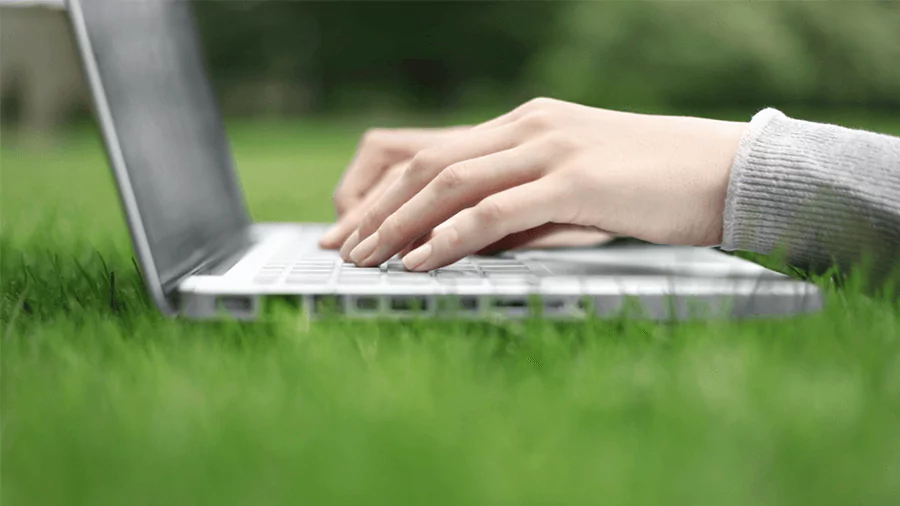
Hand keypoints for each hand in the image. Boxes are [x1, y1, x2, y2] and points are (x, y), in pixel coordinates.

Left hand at [342, 98, 746, 270]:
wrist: (728, 171)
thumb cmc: (654, 187)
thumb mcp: (575, 190)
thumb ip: (522, 207)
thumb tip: (468, 242)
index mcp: (525, 125)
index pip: (431, 152)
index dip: (380, 190)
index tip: (349, 227)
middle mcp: (528, 127)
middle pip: (425, 164)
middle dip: (372, 209)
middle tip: (337, 248)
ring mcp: (551, 149)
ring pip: (449, 183)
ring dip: (397, 224)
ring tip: (364, 259)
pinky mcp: (575, 180)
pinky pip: (494, 210)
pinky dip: (449, 236)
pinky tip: (419, 261)